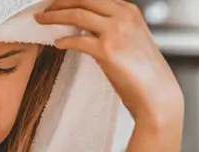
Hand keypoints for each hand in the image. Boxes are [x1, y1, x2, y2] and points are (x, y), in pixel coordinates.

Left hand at [35, 0, 182, 127]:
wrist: (157, 94)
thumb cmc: (144, 72)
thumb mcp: (132, 38)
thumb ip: (113, 26)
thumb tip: (86, 25)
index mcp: (130, 11)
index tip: (58, 3)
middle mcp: (123, 16)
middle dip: (59, 2)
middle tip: (44, 9)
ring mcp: (115, 31)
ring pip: (76, 14)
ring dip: (54, 16)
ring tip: (41, 20)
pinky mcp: (106, 50)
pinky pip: (76, 40)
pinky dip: (64, 41)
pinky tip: (58, 43)